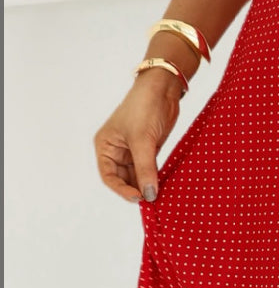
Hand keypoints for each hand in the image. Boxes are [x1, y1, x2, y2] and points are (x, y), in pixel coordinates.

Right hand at [93, 72, 180, 203]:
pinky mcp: (148, 148)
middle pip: (123, 178)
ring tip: (158, 195)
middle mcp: (116, 150)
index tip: (139, 198)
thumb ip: (145, 168)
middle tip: (151, 199)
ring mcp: (133, 149)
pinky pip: (149, 168)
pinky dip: (154, 176)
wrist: (163, 87)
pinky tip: (162, 185)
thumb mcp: (143, 140)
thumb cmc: (144, 107)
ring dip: (146, 184)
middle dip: (136, 188)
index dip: (122, 189)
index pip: (109, 176)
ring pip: (137, 175)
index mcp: (105, 146)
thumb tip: (149, 194)